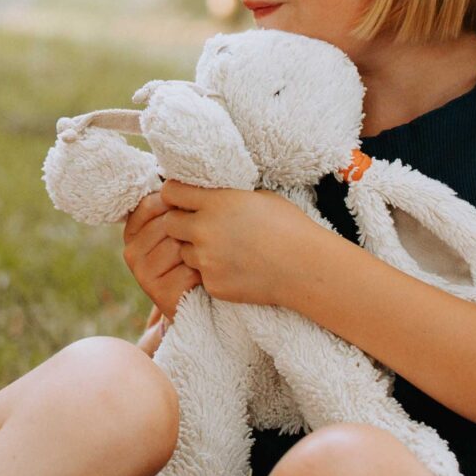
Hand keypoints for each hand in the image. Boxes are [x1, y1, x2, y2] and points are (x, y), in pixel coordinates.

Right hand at [123, 191, 196, 320]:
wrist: (198, 298)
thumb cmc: (192, 252)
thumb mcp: (181, 225)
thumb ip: (174, 204)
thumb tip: (179, 171)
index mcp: (132, 229)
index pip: (152, 203)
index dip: (178, 205)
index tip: (194, 212)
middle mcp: (131, 252)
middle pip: (168, 224)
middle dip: (191, 230)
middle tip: (204, 238)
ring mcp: (142, 274)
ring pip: (178, 247)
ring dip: (199, 251)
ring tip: (203, 257)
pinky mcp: (158, 294)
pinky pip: (188, 271)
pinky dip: (202, 273)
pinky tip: (202, 277)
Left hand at [152, 180, 322, 308]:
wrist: (305, 268)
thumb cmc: (289, 226)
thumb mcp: (258, 197)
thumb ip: (226, 195)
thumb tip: (208, 191)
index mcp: (216, 202)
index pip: (171, 192)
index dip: (174, 195)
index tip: (180, 199)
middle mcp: (205, 229)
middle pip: (169, 223)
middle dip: (180, 223)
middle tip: (198, 226)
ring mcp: (206, 259)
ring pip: (183, 251)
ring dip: (196, 250)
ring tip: (224, 250)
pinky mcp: (212, 284)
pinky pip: (201, 275)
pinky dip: (212, 272)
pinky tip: (235, 268)